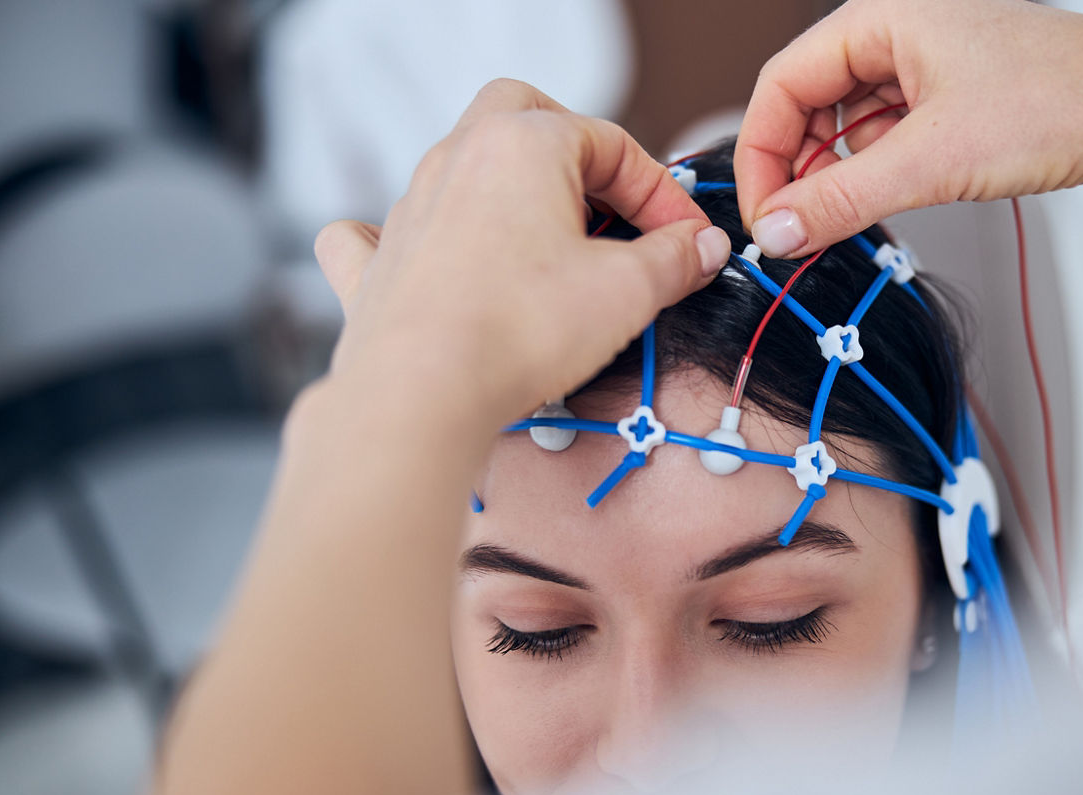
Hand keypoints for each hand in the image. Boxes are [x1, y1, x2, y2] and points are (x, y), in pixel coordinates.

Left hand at [314, 79, 731, 429]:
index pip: (614, 146)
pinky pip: (384, 225)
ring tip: (556, 246)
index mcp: (523, 144)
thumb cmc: (517, 332)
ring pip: (466, 163)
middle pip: (525, 114)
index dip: (661, 193)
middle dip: (575, 147)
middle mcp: (459, 158)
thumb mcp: (628, 291)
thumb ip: (674, 259)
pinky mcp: (381, 260)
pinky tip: (438, 251)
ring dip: (516, 193)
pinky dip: (416, 229)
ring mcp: (412, 205)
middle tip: (612, 200)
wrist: (423, 391)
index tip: (686, 239)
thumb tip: (701, 247)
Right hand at [735, 0, 1082, 257]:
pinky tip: (898, 196)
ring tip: (853, 217)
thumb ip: (842, 199)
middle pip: (811, 102)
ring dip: (844, 173)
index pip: (782, 86)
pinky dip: (883, 168)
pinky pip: (894, 131)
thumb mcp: (934, 162)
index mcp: (883, 17)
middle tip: (799, 229)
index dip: (761, 156)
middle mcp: (901, 27)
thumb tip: (777, 231)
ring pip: (852, 121)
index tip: (763, 218)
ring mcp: (932, 58)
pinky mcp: (959, 91)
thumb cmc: (1065, 103)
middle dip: (801, 169)